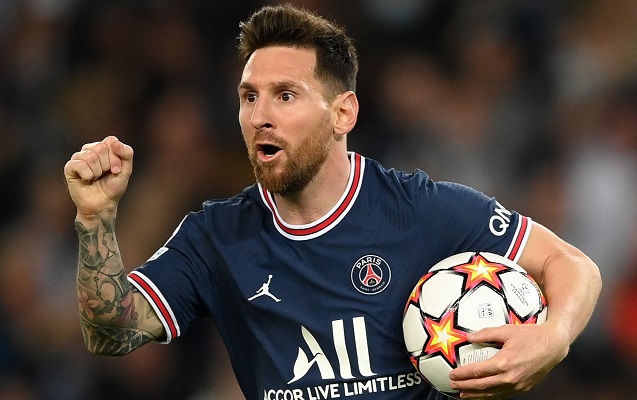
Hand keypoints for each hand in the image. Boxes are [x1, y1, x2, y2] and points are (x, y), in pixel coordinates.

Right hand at [64, 136, 133, 217]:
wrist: (102, 205)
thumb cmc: (113, 187)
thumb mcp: (126, 171)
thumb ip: (126, 154)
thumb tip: (114, 141)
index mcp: (104, 148)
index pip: (110, 141)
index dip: (115, 157)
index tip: (116, 170)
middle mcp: (90, 150)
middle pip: (100, 147)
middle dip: (107, 165)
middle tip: (105, 175)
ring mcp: (79, 157)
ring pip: (90, 156)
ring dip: (97, 172)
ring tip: (95, 178)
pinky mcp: (69, 167)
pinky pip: (79, 164)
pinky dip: (87, 175)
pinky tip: (86, 180)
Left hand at [448, 322, 568, 398]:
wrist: (554, 345)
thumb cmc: (531, 336)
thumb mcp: (507, 330)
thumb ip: (486, 333)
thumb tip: (469, 337)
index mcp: (504, 362)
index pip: (478, 371)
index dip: (463, 374)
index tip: (452, 374)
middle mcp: (510, 377)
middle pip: (482, 385)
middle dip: (465, 386)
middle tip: (453, 385)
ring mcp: (518, 385)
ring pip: (492, 393)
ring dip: (476, 395)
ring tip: (464, 395)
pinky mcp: (524, 388)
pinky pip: (503, 394)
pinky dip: (490, 396)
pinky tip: (483, 395)